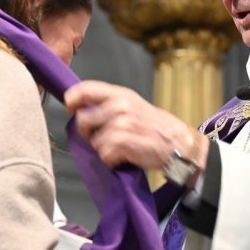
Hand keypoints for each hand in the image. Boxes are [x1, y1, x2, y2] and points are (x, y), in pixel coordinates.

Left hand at [64, 81, 207, 171]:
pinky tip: (125, 157)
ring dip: (103, 149)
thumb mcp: (133, 105)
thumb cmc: (153, 126)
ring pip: (93, 141)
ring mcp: (122, 124)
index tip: (70, 109)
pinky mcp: (124, 142)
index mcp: (120, 94)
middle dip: (88, 133)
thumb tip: (80, 108)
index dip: (72, 100)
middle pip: (82, 120)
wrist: (178, 144)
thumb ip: (109, 103)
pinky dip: (112, 161)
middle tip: (102, 137)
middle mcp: (120, 105)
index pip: (85, 89)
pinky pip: (104, 155)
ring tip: (120, 147)